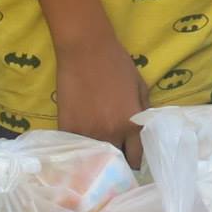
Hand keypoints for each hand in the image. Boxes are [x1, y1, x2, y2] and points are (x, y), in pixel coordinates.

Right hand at [56, 32, 151, 166]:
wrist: (86, 49)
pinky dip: (79, 148)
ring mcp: (87, 134)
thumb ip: (143, 112)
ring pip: (94, 158)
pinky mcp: (67, 128)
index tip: (130, 158)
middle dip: (117, 160)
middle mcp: (111, 134)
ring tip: (96, 152)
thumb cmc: (117, 63)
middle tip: (114, 155)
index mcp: (132, 124)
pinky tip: (80, 144)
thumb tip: (144, 131)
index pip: (136, 159)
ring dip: (97, 156)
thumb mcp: (140, 86)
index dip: (134, 160)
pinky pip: (75, 148)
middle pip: (116, 162)